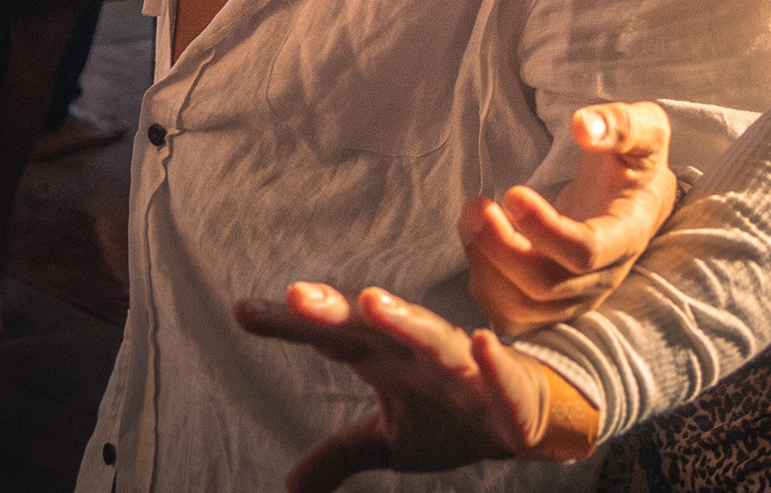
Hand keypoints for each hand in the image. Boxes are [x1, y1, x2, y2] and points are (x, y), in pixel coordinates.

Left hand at [243, 284, 597, 490]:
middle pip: (373, 326)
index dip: (289, 325)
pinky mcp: (505, 387)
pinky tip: (482, 343)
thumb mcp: (387, 440)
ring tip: (375, 303)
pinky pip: (498, 373)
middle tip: (296, 297)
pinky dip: (491, 360)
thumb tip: (289, 486)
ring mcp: (464, 366)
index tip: (243, 310)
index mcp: (386, 356)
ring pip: (432, 339)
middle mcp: (420, 351)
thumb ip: (340, 454)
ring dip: (406, 320)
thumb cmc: (451, 414)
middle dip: (338, 311)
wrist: (527, 417)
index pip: (331, 335)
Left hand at [464, 103, 676, 332]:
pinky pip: (509, 314)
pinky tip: (478, 239)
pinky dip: (483, 281)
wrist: (633, 196)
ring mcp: (574, 298)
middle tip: (475, 206)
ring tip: (472, 215)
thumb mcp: (644, 129)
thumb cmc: (633, 160)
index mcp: (626, 235)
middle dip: (499, 249)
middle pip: (545, 286)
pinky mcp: (549, 305)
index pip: (586, 253)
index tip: (512, 193)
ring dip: (484, 265)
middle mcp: (602, 278)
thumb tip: (583, 126)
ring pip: (520, 308)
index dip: (543, 230)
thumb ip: (619, 124)